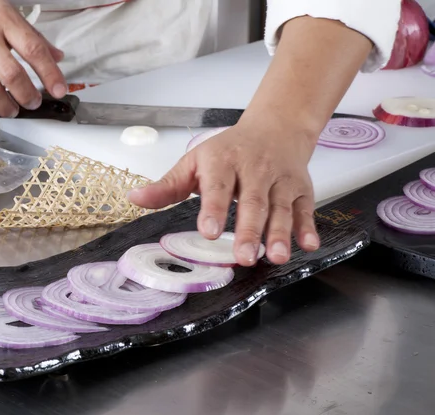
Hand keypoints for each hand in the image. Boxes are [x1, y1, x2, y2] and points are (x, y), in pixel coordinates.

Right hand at [0, 0, 65, 117]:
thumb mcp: (3, 11)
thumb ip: (31, 35)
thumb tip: (57, 56)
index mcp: (3, 20)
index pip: (33, 49)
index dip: (50, 73)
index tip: (60, 90)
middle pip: (13, 75)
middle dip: (28, 96)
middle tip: (33, 102)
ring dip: (6, 107)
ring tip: (12, 110)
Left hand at [128, 122, 320, 265]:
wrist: (274, 128)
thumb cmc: (228, 150)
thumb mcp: (194, 162)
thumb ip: (167, 185)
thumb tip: (134, 198)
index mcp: (222, 162)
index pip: (217, 186)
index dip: (214, 208)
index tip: (209, 230)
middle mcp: (254, 169)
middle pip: (253, 202)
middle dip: (249, 230)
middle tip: (244, 257)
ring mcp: (280, 179)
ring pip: (280, 208)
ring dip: (279, 233)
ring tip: (275, 257)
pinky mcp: (300, 189)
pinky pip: (305, 208)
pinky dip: (307, 227)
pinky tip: (307, 245)